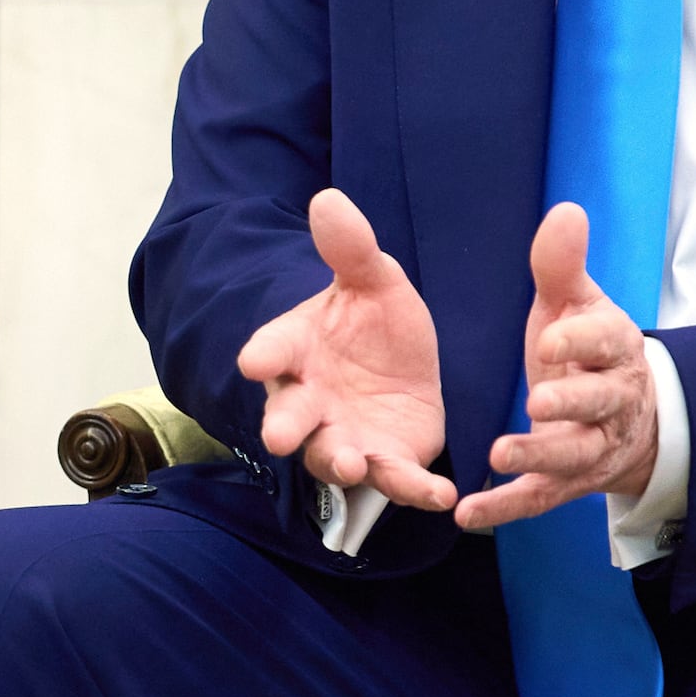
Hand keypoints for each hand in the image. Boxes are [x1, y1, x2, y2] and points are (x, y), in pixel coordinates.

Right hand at [236, 189, 452, 510]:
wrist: (405, 370)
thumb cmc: (374, 324)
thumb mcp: (374, 281)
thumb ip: (352, 250)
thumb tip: (327, 200)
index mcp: (297, 350)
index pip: (273, 349)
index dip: (263, 355)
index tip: (253, 360)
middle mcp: (311, 400)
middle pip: (291, 416)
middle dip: (285, 425)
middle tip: (278, 435)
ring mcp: (346, 435)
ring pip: (334, 456)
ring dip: (340, 463)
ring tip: (353, 465)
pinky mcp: (388, 461)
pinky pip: (398, 480)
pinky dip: (415, 491)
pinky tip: (442, 497)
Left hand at [459, 202, 658, 529]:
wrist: (632, 415)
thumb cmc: (589, 349)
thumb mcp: (576, 304)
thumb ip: (562, 265)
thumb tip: (567, 210)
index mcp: (614, 349)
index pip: (603, 342)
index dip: (578, 341)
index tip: (550, 337)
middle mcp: (611, 402)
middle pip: (596, 406)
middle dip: (569, 405)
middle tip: (537, 402)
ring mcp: (592, 447)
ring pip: (571, 457)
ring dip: (538, 458)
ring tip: (499, 455)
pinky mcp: (567, 483)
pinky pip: (538, 499)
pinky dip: (505, 508)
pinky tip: (468, 514)